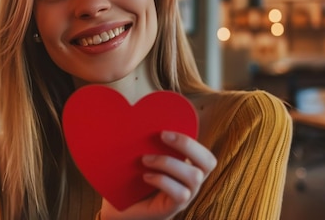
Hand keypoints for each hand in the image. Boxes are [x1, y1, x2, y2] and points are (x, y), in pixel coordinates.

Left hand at [99, 131, 216, 219]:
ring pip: (195, 177)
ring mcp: (184, 197)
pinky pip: (181, 194)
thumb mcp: (138, 158)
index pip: (203, 152)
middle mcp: (190, 182)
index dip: (190, 139)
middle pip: (208, 162)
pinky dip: (163, 180)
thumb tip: (138, 115)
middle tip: (162, 135)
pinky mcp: (172, 208)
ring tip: (145, 159)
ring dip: (169, 162)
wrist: (116, 210)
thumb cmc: (127, 181)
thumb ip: (145, 141)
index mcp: (186, 166)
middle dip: (188, 145)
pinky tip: (145, 177)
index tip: (164, 129)